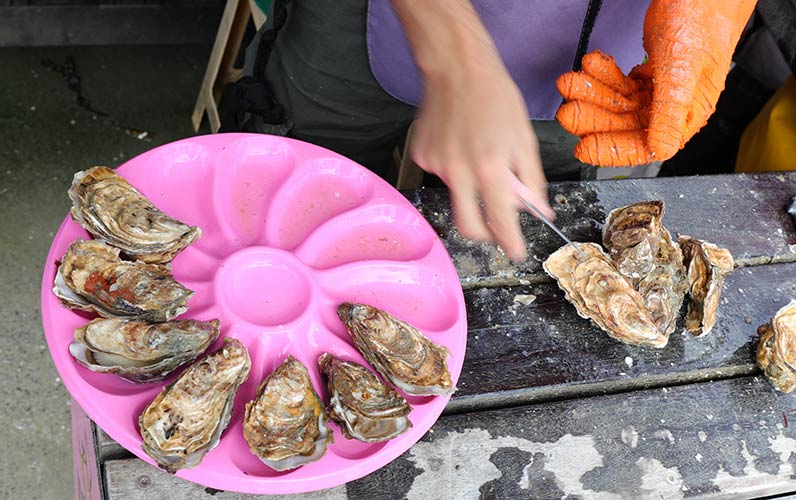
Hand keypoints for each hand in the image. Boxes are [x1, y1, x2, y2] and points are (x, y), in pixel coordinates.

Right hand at [391, 0, 553, 260]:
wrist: (457, 68)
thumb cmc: (497, 98)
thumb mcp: (524, 138)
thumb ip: (532, 180)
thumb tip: (539, 210)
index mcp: (490, 168)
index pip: (501, 220)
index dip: (510, 242)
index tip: (516, 254)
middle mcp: (460, 172)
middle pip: (468, 225)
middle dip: (484, 233)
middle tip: (495, 224)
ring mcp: (436, 165)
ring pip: (455, 195)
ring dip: (469, 187)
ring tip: (476, 153)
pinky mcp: (421, 156)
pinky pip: (440, 175)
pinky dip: (453, 168)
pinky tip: (458, 143)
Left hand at [556, 0, 756, 165]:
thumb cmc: (703, 19)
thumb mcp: (683, 68)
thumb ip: (670, 111)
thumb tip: (660, 150)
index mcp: (688, 113)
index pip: (646, 146)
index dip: (614, 150)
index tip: (585, 147)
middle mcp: (674, 107)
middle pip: (625, 126)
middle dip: (594, 118)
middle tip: (568, 111)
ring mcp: (661, 90)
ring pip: (618, 104)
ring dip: (593, 94)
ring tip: (571, 83)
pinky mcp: (651, 74)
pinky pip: (620, 84)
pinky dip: (603, 76)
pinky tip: (591, 66)